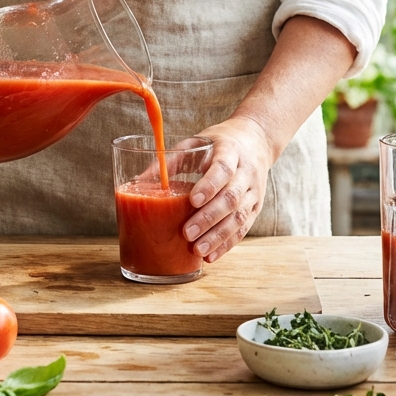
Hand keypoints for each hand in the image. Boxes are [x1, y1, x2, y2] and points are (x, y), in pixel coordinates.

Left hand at [182, 116, 275, 262]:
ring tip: (198, 250)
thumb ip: (171, 160)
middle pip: (231, 197)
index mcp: (231, 151)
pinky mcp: (256, 207)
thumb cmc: (219, 142)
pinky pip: (244, 228)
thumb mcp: (196, 142)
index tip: (192, 201)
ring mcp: (254, 191)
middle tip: (187, 233)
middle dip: (209, 218)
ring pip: (240, 217)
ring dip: (218, 236)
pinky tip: (211, 256)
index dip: (209, 186)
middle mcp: (247, 172)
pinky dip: (227, 244)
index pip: (223, 169)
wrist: (256, 140)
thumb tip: (139, 181)